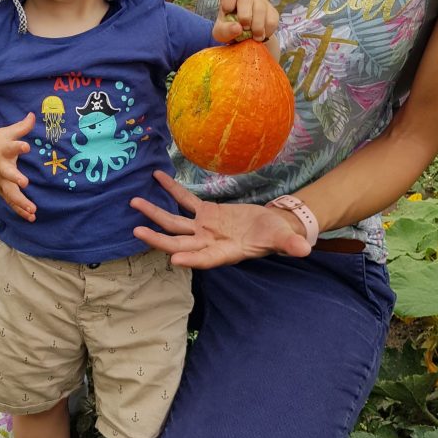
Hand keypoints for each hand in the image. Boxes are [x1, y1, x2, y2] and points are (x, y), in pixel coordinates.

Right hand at [0, 112, 36, 221]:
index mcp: (2, 151)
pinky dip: (20, 211)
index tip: (26, 146)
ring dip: (20, 201)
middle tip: (24, 182)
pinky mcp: (0, 190)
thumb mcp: (4, 133)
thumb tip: (34, 115)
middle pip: (8, 173)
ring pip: (9, 192)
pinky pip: (11, 202)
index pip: (10, 147)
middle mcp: (0, 167)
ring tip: (32, 209)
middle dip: (15, 178)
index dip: (18, 146)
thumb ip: (21, 127)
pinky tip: (32, 217)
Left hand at [131, 170, 310, 266]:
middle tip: (137, 233)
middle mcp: (208, 243)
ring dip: (155, 213)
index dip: (191, 260)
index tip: (174, 260)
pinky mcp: (204, 213)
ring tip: (133, 203)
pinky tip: (156, 177)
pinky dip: (171, 189)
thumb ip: (289, 244)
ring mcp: (203, 228)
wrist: (273, 226)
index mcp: (225, 253)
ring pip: (174, 222)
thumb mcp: (284, 240)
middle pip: (179, 243)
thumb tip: (304, 249)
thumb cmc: (278, 237)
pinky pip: (184, 200)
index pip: (206, 259)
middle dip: (158, 239)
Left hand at [213, 0, 278, 43]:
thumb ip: (225, 30)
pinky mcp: (272, 11)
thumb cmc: (230, 29)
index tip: (228, 13)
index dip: (228, 3)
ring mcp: (260, 1)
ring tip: (254, 37)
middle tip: (244, 29)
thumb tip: (238, 28)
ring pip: (261, 10)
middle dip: (245, 17)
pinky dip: (267, 31)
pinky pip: (272, 20)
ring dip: (257, 27)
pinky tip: (262, 35)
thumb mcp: (222, 33)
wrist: (247, 37)